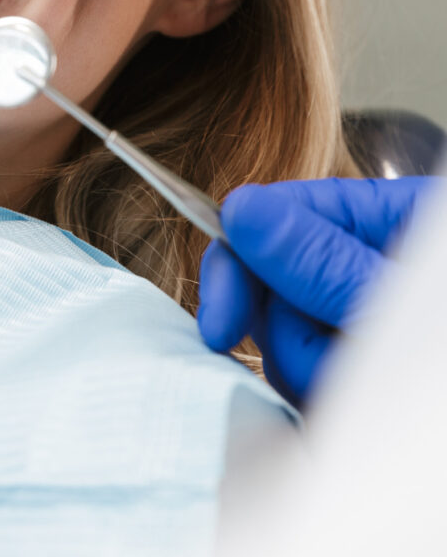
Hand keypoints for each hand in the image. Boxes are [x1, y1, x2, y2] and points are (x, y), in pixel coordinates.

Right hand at [197, 177, 436, 405]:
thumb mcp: (396, 302)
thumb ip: (321, 262)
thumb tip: (238, 210)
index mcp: (386, 216)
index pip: (277, 213)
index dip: (236, 264)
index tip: (219, 325)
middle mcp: (365, 258)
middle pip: (273, 283)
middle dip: (288, 335)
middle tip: (328, 374)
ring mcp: (359, 310)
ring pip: (287, 338)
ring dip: (313, 374)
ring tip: (373, 394)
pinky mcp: (359, 360)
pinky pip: (308, 374)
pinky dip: (325, 397)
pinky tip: (365, 406)